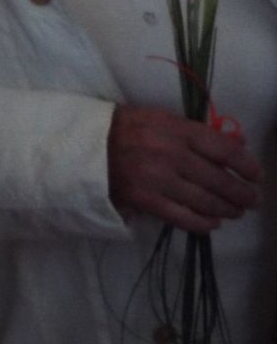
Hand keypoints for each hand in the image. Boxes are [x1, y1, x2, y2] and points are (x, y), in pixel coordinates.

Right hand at [108, 105, 260, 232]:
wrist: (86, 146)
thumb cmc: (127, 128)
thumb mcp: (162, 119)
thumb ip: (199, 133)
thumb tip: (238, 145)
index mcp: (175, 130)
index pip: (223, 150)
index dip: (246, 166)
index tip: (256, 175)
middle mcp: (170, 155)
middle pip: (219, 180)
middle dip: (242, 193)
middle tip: (252, 200)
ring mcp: (158, 180)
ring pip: (206, 202)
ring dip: (227, 210)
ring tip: (235, 211)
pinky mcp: (146, 201)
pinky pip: (184, 218)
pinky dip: (204, 224)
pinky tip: (212, 223)